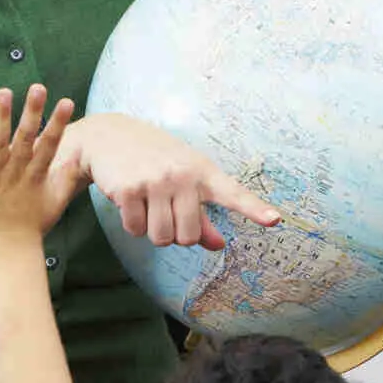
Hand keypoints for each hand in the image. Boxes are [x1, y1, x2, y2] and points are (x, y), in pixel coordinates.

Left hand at [0, 85, 75, 248]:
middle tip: (38, 87)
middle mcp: (17, 173)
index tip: (67, 101)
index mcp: (37, 176)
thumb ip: (68, 178)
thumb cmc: (33, 224)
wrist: (7, 250)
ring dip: (1, 118)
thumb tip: (79, 154)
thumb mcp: (56, 201)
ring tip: (4, 92)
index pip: (50, 145)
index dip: (59, 123)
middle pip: (27, 139)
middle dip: (33, 113)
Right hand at [64, 112, 279, 250]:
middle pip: (188, 237)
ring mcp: (154, 182)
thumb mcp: (183, 179)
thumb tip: (219, 245)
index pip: (233, 194)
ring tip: (147, 205)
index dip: (253, 209)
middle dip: (175, 235)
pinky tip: (129, 202)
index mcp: (202, 171)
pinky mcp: (128, 190)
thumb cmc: (154, 160)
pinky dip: (132, 225)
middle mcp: (181, 175)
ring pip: (161, 237)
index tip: (274, 220)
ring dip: (152, 231)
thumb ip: (201, 215)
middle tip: (165, 212)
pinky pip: (135, 230)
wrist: (108, 137)